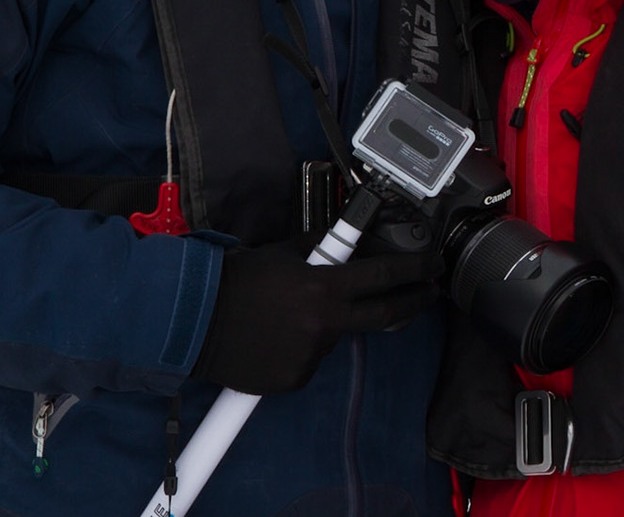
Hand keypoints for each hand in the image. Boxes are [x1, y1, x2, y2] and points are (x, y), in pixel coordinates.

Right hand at [191, 242, 440, 394]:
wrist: (193, 320)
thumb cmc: (235, 280)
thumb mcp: (282, 253)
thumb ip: (317, 251)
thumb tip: (341, 244)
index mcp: (322, 287)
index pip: (383, 277)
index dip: (413, 271)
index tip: (431, 267)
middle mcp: (323, 324)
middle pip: (384, 316)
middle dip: (411, 303)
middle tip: (425, 295)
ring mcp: (310, 354)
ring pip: (334, 337)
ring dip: (324, 325)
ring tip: (286, 316)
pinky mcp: (293, 379)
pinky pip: (307, 361)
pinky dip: (299, 349)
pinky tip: (273, 337)